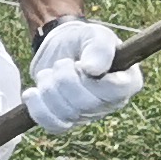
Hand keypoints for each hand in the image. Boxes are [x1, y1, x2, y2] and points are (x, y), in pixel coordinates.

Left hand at [25, 17, 142, 132]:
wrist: (61, 48)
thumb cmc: (84, 41)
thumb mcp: (95, 34)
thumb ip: (99, 47)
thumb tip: (93, 69)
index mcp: (128, 82)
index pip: (116, 90)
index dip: (94, 78)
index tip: (82, 64)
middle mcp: (112, 103)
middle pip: (87, 103)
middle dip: (66, 79)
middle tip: (63, 63)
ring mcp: (89, 115)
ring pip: (66, 113)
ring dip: (49, 88)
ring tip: (50, 73)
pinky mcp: (67, 121)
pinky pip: (52, 124)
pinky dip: (38, 108)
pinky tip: (33, 92)